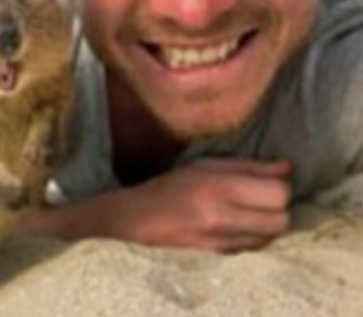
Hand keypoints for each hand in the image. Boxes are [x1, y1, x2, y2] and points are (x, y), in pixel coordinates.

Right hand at [22, 159, 291, 251]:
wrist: (134, 219)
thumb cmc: (170, 186)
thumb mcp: (206, 165)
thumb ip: (249, 167)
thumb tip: (287, 168)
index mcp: (218, 186)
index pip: (279, 193)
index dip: (280, 188)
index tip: (268, 184)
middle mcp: (221, 215)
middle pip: (281, 220)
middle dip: (277, 210)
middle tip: (262, 201)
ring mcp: (219, 240)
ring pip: (270, 238)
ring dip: (266, 226)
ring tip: (248, 214)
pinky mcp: (217, 255)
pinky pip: (253, 249)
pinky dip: (252, 239)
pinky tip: (236, 228)